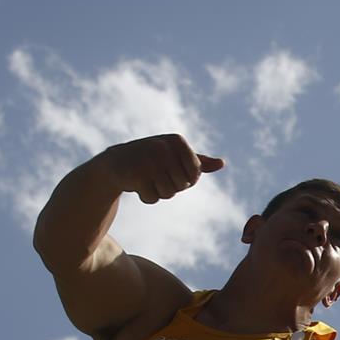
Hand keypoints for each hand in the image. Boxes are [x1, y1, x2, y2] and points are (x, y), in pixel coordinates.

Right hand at [105, 134, 224, 203]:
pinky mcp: (135, 175)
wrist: (117, 162)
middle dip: (171, 186)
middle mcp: (163, 147)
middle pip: (182, 185)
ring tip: (148, 179)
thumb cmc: (152, 158)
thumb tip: (222, 164)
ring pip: (168, 194)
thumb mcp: (175, 156)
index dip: (186, 179)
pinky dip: (146, 197)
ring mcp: (148, 161)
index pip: (195, 173)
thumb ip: (197, 162)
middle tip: (157, 175)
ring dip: (159, 192)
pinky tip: (137, 185)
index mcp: (177, 141)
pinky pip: (152, 199)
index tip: (173, 171)